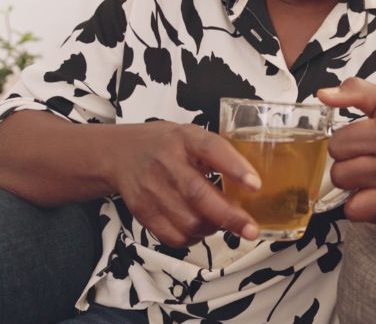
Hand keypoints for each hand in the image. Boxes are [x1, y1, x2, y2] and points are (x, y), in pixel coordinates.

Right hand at [107, 121, 261, 245]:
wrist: (119, 153)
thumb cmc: (166, 145)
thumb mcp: (191, 136)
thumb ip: (217, 155)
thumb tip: (253, 186)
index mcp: (185, 138)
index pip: (212, 149)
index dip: (235, 168)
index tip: (256, 185)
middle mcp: (167, 162)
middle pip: (198, 194)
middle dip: (229, 216)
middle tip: (251, 229)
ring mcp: (151, 188)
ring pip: (188, 221)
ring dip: (212, 228)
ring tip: (219, 222)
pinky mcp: (142, 210)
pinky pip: (173, 236)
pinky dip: (193, 239)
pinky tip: (198, 229)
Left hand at [316, 78, 375, 224]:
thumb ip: (353, 92)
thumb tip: (323, 95)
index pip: (337, 145)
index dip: (342, 142)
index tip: (356, 140)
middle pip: (340, 174)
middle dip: (346, 165)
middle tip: (362, 158)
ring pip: (350, 202)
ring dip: (354, 190)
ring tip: (367, 176)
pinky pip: (367, 217)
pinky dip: (367, 205)